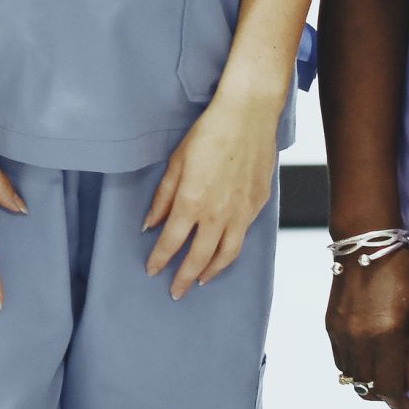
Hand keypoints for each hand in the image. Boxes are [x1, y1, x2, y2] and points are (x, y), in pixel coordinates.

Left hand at [143, 95, 277, 298]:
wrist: (249, 117)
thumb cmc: (208, 134)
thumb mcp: (175, 163)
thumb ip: (162, 198)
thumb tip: (150, 224)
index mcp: (192, 202)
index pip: (171, 242)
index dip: (159, 259)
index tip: (151, 271)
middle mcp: (218, 213)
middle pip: (199, 257)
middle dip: (185, 277)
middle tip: (175, 291)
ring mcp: (242, 212)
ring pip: (226, 254)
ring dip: (211, 271)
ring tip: (200, 280)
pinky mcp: (258, 205)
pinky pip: (244, 237)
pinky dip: (231, 251)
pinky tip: (223, 254)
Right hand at [326, 246, 408, 408]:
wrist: (366, 247)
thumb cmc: (403, 278)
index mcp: (387, 335)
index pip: (388, 386)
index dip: (398, 402)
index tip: (408, 406)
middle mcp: (359, 338)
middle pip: (367, 386)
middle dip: (383, 394)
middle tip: (397, 390)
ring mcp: (340, 333)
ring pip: (351, 376)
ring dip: (368, 382)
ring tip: (383, 374)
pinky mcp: (330, 326)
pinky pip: (340, 360)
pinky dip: (354, 367)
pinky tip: (368, 358)